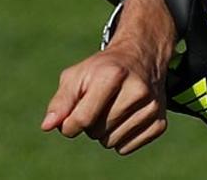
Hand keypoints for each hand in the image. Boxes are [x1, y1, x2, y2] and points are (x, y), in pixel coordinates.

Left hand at [41, 0, 170, 154]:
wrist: (142, 57)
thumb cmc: (102, 69)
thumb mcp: (77, 75)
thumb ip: (60, 102)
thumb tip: (47, 126)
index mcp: (113, 74)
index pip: (83, 119)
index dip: (69, 125)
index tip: (68, 120)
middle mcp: (137, 90)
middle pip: (96, 132)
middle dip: (89, 124)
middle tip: (98, 103)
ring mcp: (151, 107)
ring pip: (111, 142)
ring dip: (104, 132)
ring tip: (111, 109)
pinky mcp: (160, 123)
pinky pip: (126, 148)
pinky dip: (119, 138)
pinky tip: (125, 117)